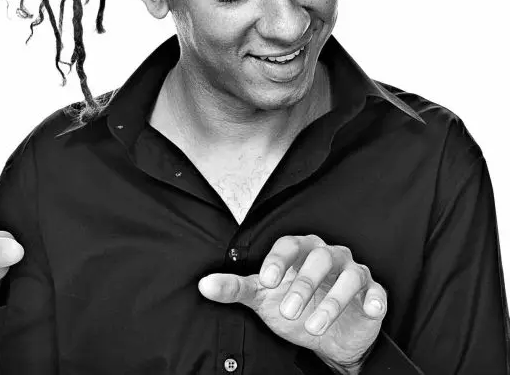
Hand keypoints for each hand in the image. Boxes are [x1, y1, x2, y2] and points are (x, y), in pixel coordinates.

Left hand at [198, 234, 385, 370]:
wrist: (324, 336)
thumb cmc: (291, 305)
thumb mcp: (262, 297)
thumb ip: (235, 289)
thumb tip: (204, 285)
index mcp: (299, 250)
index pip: (288, 244)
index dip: (278, 260)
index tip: (267, 282)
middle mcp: (328, 255)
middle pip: (319, 258)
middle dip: (304, 285)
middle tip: (288, 311)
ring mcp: (352, 272)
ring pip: (349, 276)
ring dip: (332, 301)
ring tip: (314, 326)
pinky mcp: (372, 293)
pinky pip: (377, 292)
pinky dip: (375, 300)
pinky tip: (370, 310)